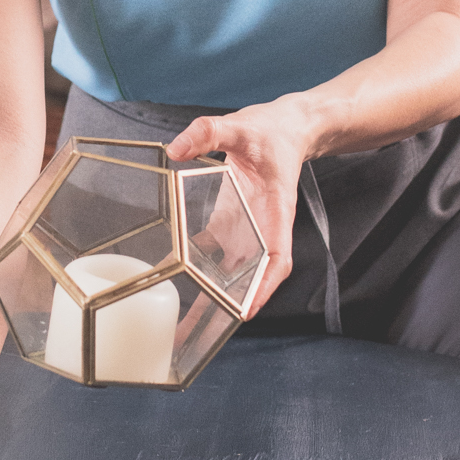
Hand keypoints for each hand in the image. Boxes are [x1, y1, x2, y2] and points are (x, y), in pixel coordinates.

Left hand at [167, 95, 313, 314]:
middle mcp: (262, 228)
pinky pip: (214, 251)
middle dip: (231, 306)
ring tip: (186, 323)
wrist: (285, 127)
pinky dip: (198, 268)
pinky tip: (175, 280)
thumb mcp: (241, 125)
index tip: (248, 309)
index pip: (277, 258)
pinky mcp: (230, 221)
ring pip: (232, 271)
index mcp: (274, 212)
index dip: (264, 286)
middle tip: (203, 333)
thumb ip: (209, 131)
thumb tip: (178, 148)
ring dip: (213, 295)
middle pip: (252, 277)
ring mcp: (246, 228)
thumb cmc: (272, 132)